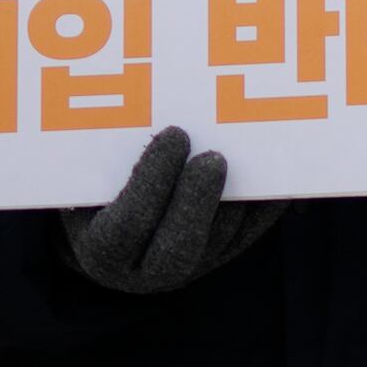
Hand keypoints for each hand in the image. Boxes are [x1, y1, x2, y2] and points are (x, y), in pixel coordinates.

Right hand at [63, 122, 284, 293]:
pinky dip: (269, 195)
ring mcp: (191, 266)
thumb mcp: (85, 173)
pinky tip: (282, 162)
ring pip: (223, 237)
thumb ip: (99, 152)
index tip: (174, 135)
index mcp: (102, 251)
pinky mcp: (225, 252)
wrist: (114, 225)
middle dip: (199, 200)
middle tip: (214, 158)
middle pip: (180, 247)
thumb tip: (119, 97)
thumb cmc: (94, 185)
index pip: (126, 228)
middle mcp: (147, 270)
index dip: (151, 182)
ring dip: (239, 193)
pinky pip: (252, 228)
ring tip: (253, 143)